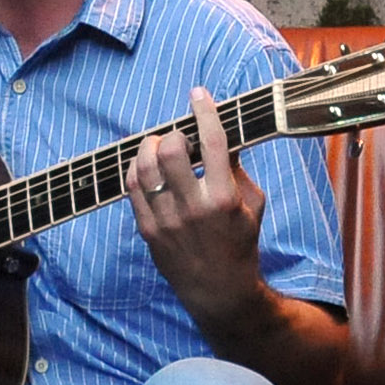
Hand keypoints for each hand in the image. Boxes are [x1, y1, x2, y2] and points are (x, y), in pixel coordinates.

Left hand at [126, 86, 266, 326]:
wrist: (219, 291)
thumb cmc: (240, 243)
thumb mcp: (252, 205)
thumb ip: (236, 169)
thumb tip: (220, 134)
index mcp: (224, 199)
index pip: (213, 142)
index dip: (205, 111)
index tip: (199, 94)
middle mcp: (193, 208)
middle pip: (171, 151)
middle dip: (174, 134)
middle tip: (181, 136)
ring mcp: (166, 220)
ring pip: (145, 166)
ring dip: (151, 146)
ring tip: (161, 146)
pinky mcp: (147, 230)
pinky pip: (132, 187)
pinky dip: (137, 168)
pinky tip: (148, 166)